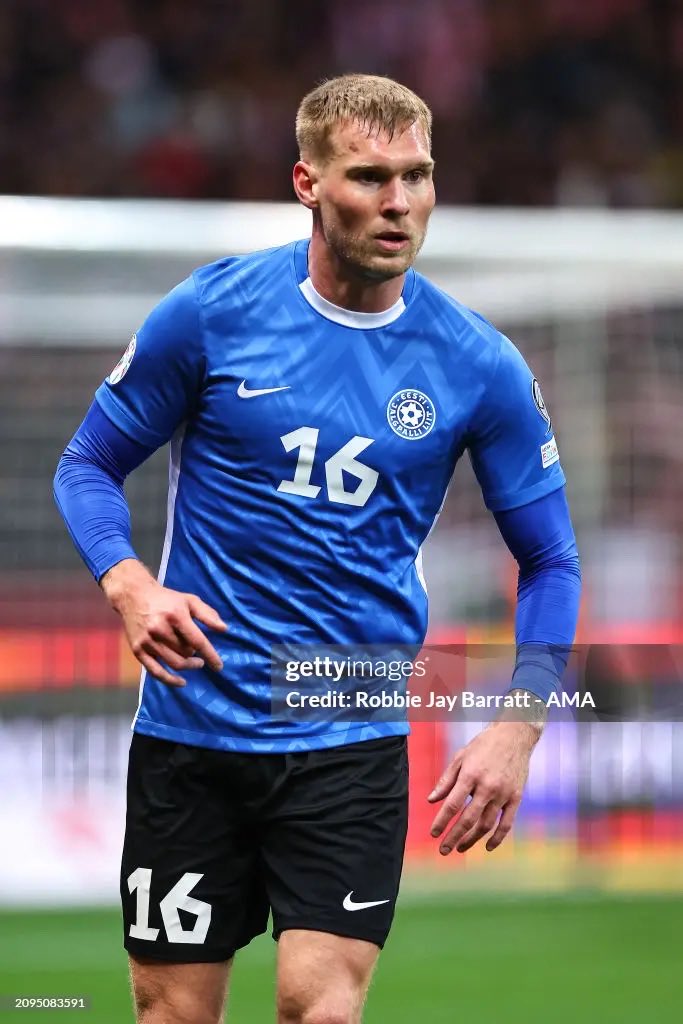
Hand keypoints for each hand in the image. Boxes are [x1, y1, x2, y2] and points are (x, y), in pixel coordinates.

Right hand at [101, 559, 227, 686]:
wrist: (134, 596)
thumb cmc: (166, 599)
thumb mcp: (189, 600)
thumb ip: (207, 614)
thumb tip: (224, 629)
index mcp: (175, 615)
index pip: (197, 640)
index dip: (210, 655)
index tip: (219, 666)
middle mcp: (160, 629)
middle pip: (185, 653)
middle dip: (195, 655)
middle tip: (197, 652)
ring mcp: (147, 641)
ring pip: (174, 663)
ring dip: (188, 666)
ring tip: (194, 662)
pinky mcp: (138, 650)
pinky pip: (155, 671)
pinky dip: (170, 680)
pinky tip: (182, 682)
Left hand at [427, 721, 539, 854]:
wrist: (514, 735)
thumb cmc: (483, 745)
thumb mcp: (460, 757)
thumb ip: (446, 780)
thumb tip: (431, 800)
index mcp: (470, 775)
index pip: (452, 804)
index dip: (442, 821)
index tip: (433, 834)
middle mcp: (487, 786)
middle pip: (468, 819)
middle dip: (454, 837)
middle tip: (443, 850)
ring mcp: (503, 793)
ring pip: (486, 824)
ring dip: (472, 839)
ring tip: (460, 848)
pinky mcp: (516, 797)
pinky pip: (507, 823)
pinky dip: (498, 838)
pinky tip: (487, 846)